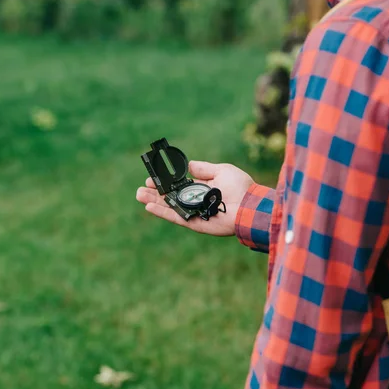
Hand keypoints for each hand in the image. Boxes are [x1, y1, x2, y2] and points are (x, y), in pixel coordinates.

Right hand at [136, 161, 254, 235]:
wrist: (249, 206)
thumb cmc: (240, 187)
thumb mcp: (222, 170)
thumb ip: (204, 168)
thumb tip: (189, 165)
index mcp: (202, 188)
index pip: (179, 185)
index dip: (165, 182)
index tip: (152, 178)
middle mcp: (196, 201)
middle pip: (171, 197)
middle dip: (155, 193)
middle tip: (141, 189)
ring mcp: (194, 213)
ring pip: (170, 207)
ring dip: (154, 202)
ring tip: (139, 195)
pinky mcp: (195, 223)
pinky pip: (176, 217)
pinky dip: (163, 212)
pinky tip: (149, 207)